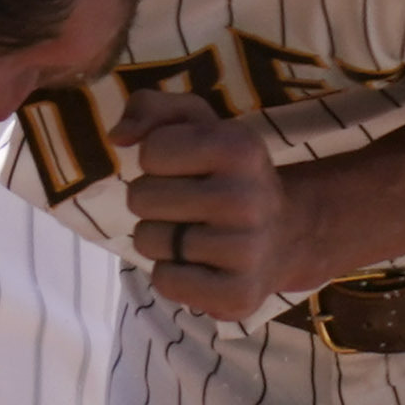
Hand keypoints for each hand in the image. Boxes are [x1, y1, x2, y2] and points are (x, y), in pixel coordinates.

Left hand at [119, 90, 326, 323]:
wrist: (286, 236)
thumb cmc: (227, 175)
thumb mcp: (199, 127)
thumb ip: (152, 109)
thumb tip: (118, 136)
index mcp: (239, 147)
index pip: (151, 150)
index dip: (158, 159)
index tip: (188, 168)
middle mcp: (246, 197)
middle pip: (140, 198)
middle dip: (154, 201)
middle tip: (188, 205)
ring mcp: (245, 250)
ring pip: (147, 241)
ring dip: (160, 239)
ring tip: (193, 234)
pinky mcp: (238, 294)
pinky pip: (164, 281)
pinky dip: (171, 274)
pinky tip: (199, 265)